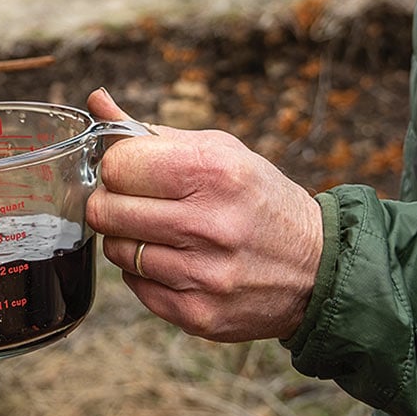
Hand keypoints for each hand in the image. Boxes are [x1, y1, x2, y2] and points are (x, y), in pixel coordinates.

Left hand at [85, 88, 322, 341]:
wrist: (319, 269)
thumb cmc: (259, 200)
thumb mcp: (219, 152)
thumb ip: (151, 132)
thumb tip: (97, 101)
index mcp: (214, 172)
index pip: (117, 165)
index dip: (116, 167)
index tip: (131, 172)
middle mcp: (209, 224)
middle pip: (106, 211)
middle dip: (112, 203)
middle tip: (135, 203)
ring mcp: (204, 275)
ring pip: (116, 251)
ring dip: (128, 239)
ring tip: (161, 232)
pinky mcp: (198, 314)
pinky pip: (135, 286)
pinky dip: (145, 273)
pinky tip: (175, 261)